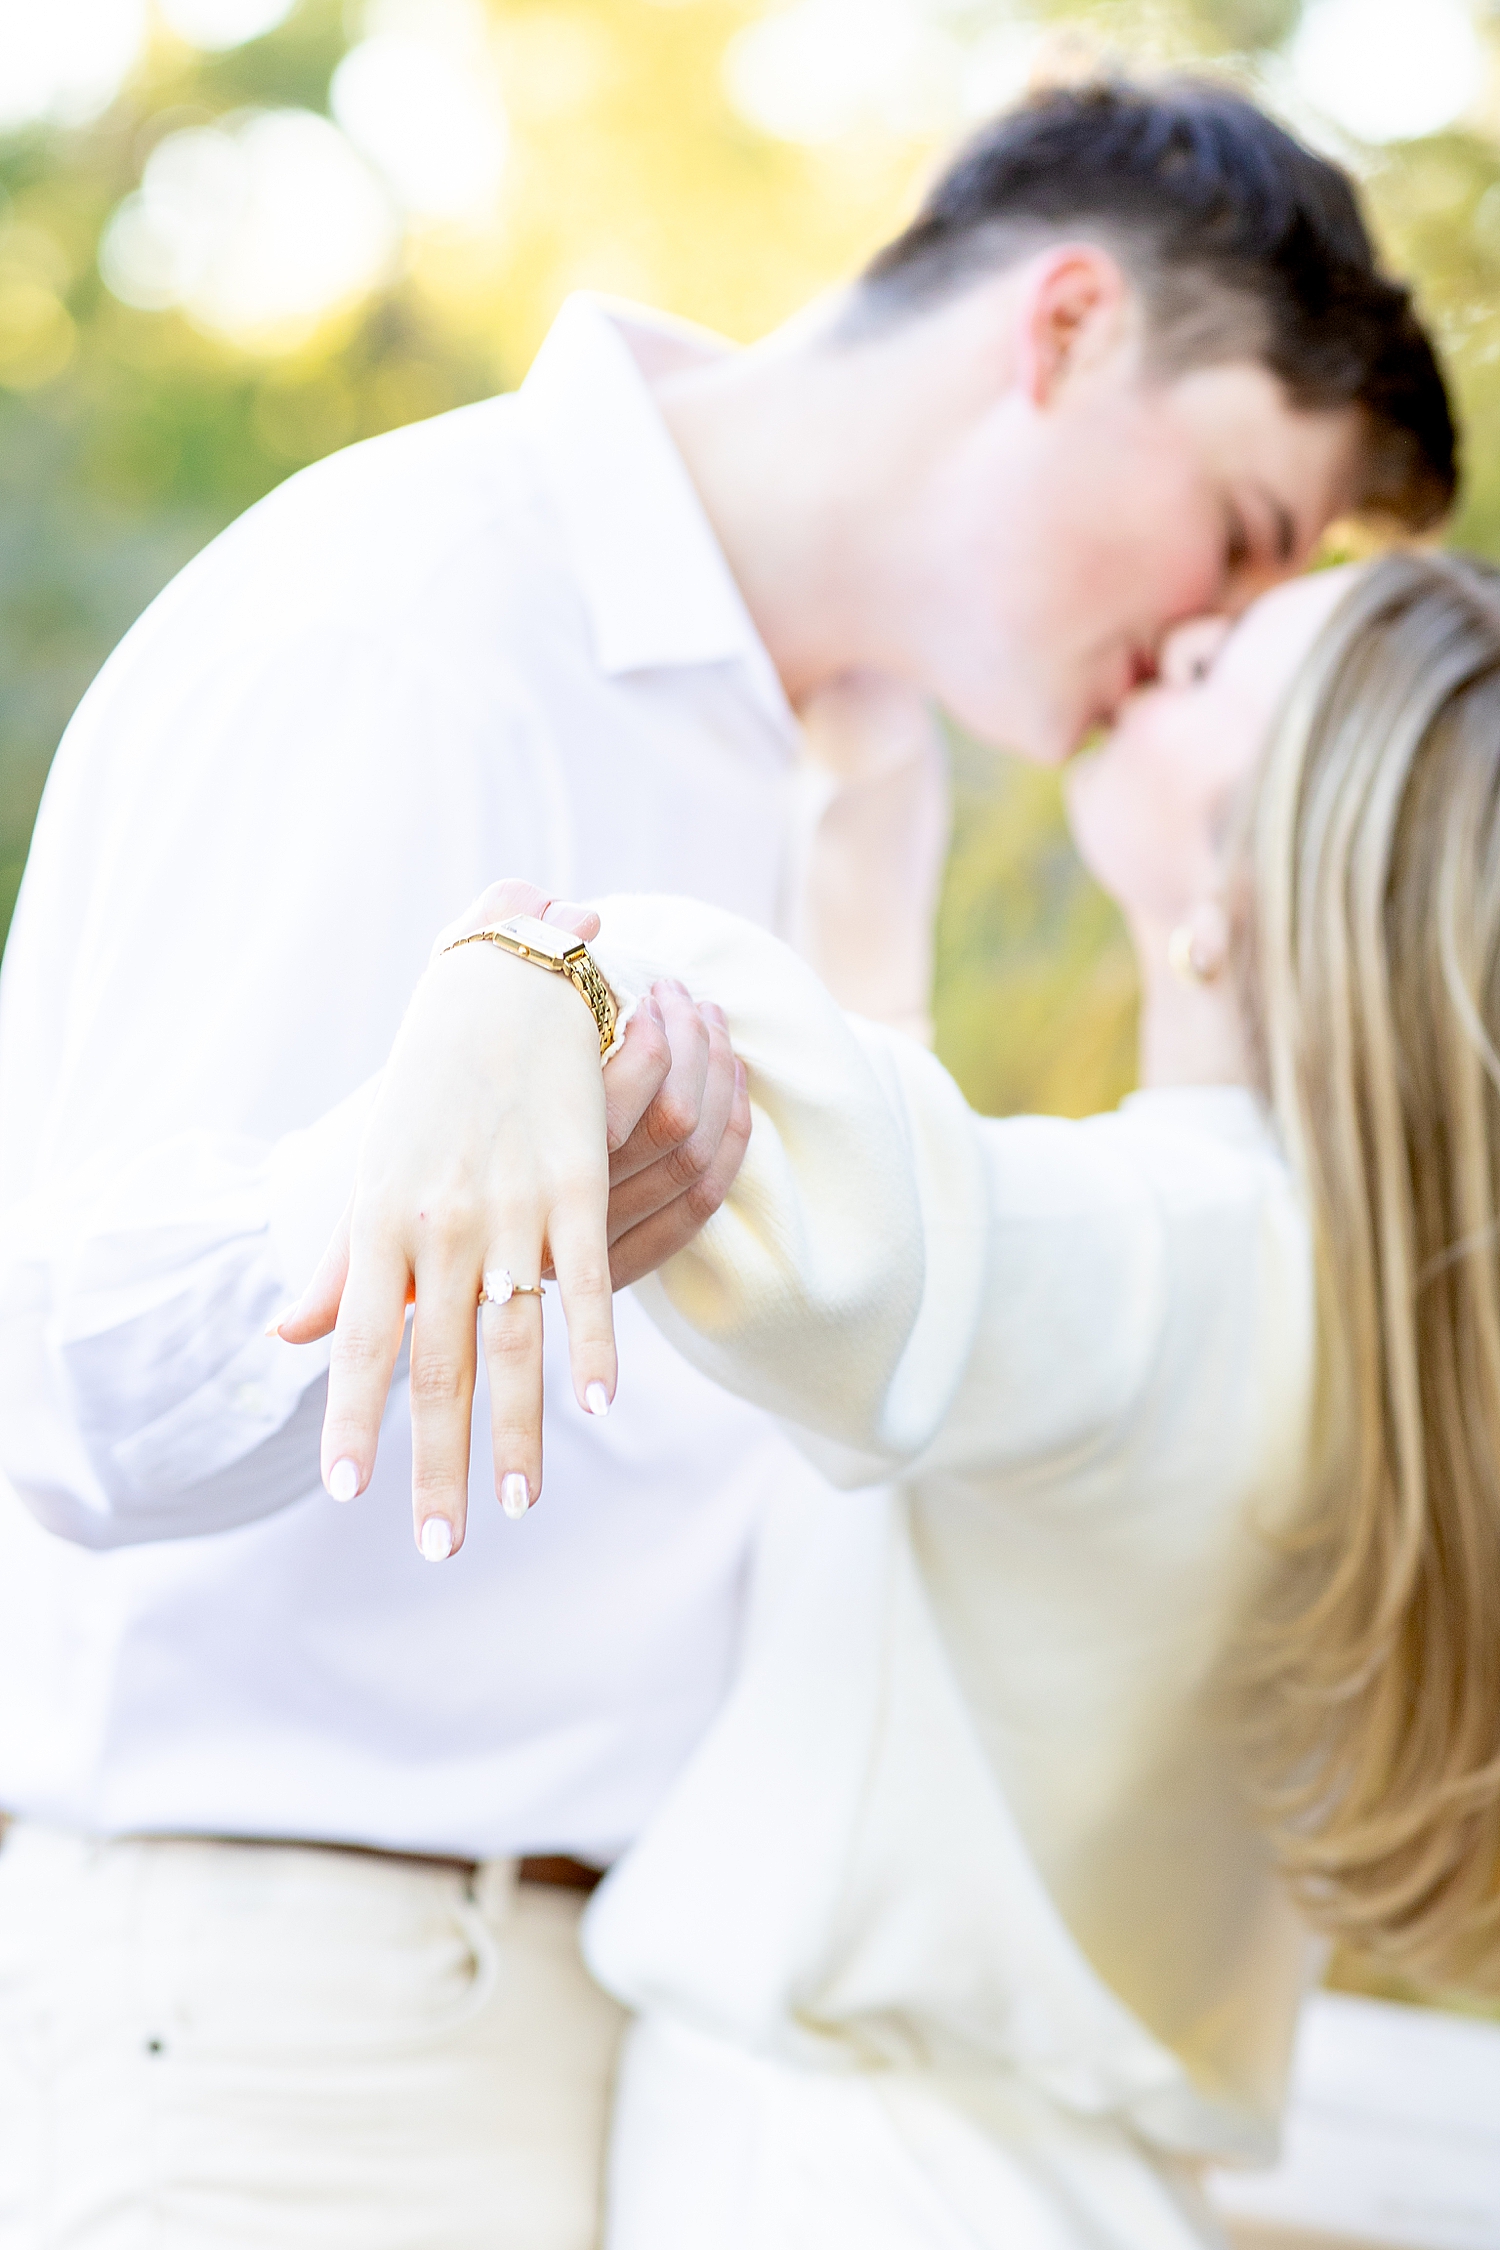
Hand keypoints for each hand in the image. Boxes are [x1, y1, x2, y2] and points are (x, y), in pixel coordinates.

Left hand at [276, 881, 749, 1557]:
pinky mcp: (578, 1177)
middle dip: (438, 1461)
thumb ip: (342, 1265)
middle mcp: (440, 1219)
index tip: (349, 1494)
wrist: (498, 982)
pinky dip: (594, 1341)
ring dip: (521, 1429)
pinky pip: (587, 1274)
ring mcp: (513, 1202)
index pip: (363, 1343)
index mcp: (381, 1220)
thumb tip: (291, 1342)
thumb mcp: (371, 1171)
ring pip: (514, 1337)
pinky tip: (599, 1406)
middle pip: (437, 1362)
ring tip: (520, 1504)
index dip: (356, 1420)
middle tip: (440, 1546)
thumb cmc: (427, 1087)